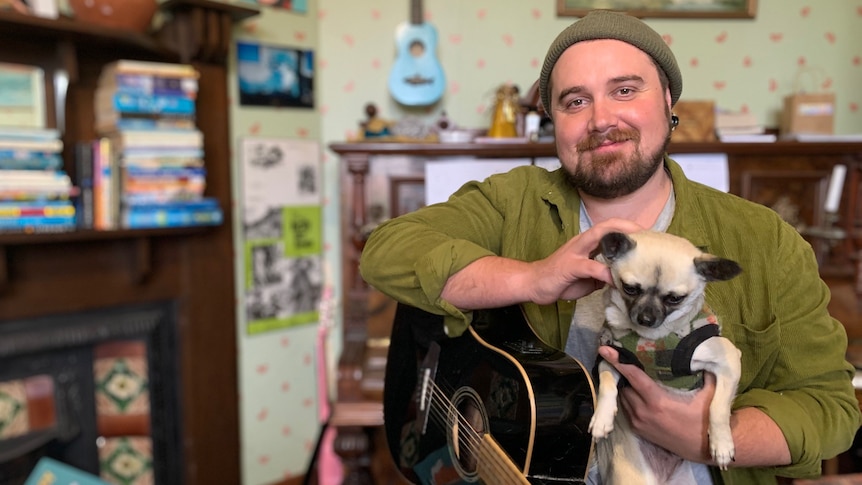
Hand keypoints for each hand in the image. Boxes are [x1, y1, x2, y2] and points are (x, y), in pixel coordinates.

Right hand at [527, 218, 642, 303]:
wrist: (533, 284)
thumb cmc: (560, 279)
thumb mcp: (588, 278)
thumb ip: (604, 274)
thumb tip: (623, 279)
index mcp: (587, 243)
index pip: (610, 228)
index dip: (630, 228)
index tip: (649, 236)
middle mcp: (582, 242)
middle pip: (607, 226)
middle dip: (629, 227)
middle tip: (650, 235)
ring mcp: (575, 252)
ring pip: (599, 236)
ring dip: (620, 240)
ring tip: (639, 248)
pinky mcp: (569, 266)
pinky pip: (591, 266)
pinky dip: (605, 272)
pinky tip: (616, 279)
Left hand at [597, 345, 714, 462]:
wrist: (705, 449)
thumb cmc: (706, 420)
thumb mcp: (709, 395)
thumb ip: (704, 373)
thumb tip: (701, 353)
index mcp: (657, 401)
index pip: (633, 376)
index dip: (618, 361)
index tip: (604, 350)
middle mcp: (643, 412)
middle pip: (623, 386)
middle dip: (622, 373)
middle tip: (625, 359)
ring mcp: (638, 422)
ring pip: (622, 398)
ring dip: (625, 386)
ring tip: (631, 374)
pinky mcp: (638, 431)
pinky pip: (626, 409)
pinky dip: (628, 399)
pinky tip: (635, 392)